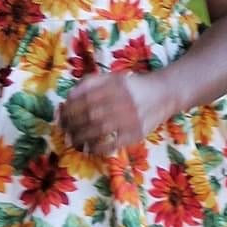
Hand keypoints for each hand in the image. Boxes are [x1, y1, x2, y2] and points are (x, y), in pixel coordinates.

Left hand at [59, 69, 173, 153]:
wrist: (164, 94)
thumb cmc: (132, 86)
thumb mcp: (113, 77)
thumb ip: (90, 83)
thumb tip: (68, 97)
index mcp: (115, 84)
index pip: (85, 97)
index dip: (70, 108)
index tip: (61, 115)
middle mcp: (123, 100)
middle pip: (90, 114)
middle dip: (72, 124)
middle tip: (64, 130)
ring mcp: (131, 118)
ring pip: (99, 129)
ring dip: (81, 137)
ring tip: (71, 141)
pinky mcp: (137, 133)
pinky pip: (113, 143)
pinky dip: (98, 147)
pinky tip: (89, 148)